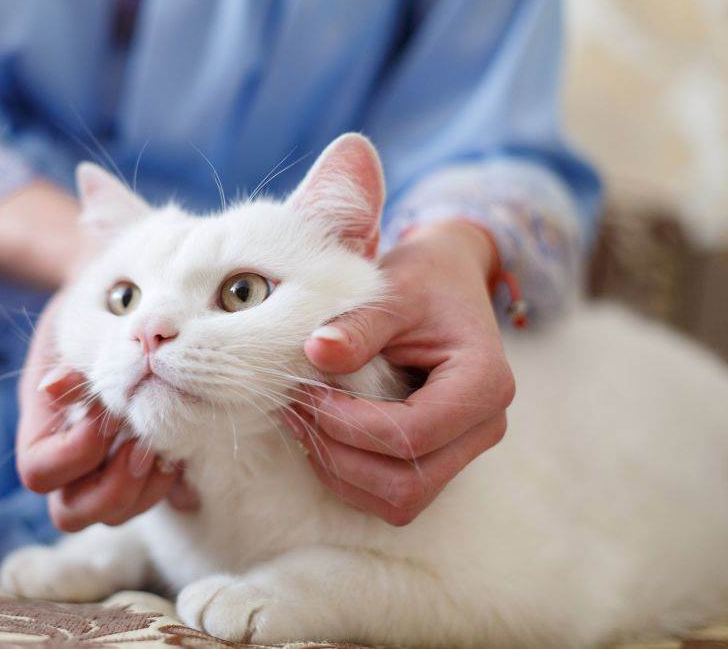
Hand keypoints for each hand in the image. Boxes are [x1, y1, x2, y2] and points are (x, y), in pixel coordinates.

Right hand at [15, 291, 198, 532]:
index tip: (101, 416)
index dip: (71, 455)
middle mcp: (71, 461)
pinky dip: (176, 489)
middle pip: (72, 514)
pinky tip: (188, 459)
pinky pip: (160, 503)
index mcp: (43, 429)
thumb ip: (69, 363)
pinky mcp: (148, 469)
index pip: (38, 473)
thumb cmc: (94, 312)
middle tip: (141, 447)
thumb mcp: (78, 330)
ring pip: (116, 515)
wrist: (124, 303)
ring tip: (165, 450)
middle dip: (111, 488)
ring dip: (144, 491)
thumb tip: (57, 388)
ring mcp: (110, 469)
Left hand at [288, 220, 514, 525]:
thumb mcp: (394, 290)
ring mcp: (464, 449)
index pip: (412, 434)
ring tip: (304, 423)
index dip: (349, 423)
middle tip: (297, 410)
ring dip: (341, 472)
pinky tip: (321, 434)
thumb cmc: (424, 281)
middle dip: (340, 455)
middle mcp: (485, 427)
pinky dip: (349, 475)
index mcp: (485, 384)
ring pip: (399, 500)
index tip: (307, 391)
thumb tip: (315, 352)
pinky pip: (393, 494)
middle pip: (408, 482)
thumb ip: (358, 324)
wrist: (447, 282)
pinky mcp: (440, 459)